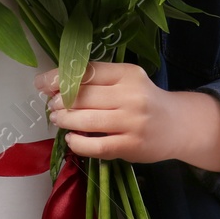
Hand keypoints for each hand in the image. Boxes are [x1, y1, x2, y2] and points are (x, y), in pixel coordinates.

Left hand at [33, 61, 219, 171]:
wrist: (177, 125)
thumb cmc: (145, 100)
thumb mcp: (127, 81)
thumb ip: (98, 80)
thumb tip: (54, 83)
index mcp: (127, 73)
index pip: (87, 72)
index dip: (60, 77)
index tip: (42, 83)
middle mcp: (130, 95)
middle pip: (84, 96)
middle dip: (60, 101)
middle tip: (50, 105)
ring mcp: (131, 122)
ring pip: (87, 120)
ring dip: (65, 120)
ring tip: (57, 119)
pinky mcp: (131, 146)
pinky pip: (97, 146)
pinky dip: (78, 143)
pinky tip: (71, 140)